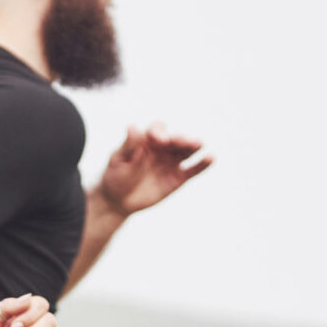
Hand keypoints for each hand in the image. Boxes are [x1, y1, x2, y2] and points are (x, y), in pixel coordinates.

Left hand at [96, 122, 212, 216]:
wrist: (118, 200)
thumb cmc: (116, 175)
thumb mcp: (118, 160)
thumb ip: (128, 145)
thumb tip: (133, 126)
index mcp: (147, 139)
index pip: (157, 129)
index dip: (159, 132)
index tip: (157, 139)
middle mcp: (162, 147)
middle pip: (175, 138)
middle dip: (178, 138)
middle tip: (180, 141)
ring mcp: (172, 162)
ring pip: (186, 151)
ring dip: (192, 145)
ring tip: (198, 143)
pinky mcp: (178, 178)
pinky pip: (193, 169)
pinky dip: (202, 164)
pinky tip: (211, 157)